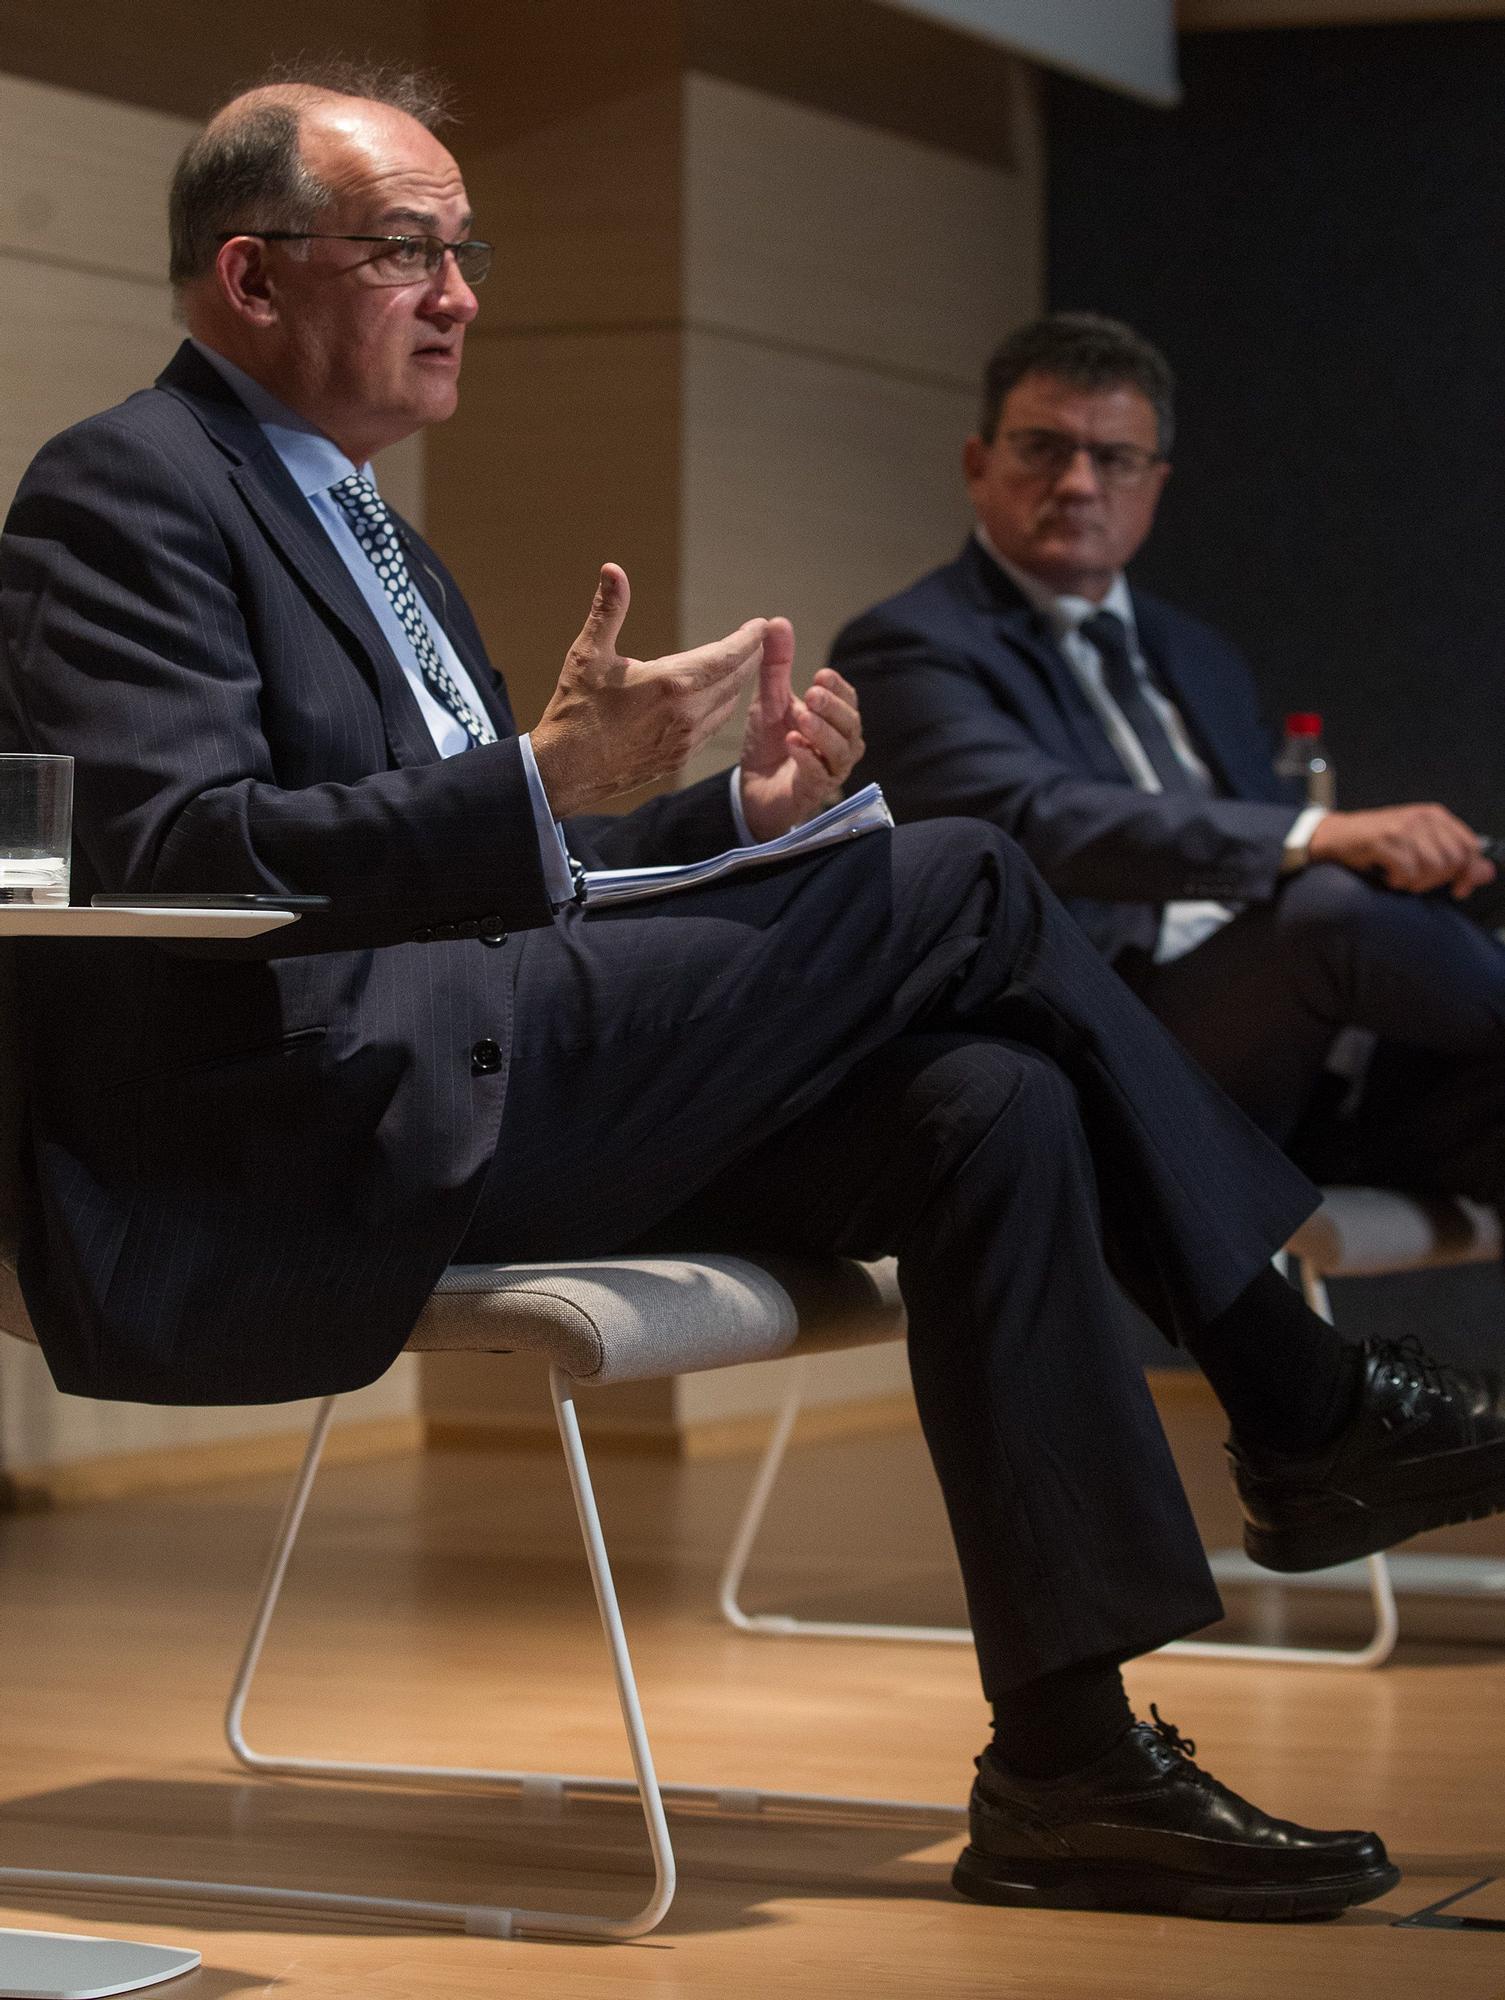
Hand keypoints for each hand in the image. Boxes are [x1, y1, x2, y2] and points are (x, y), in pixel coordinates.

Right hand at [531, 565, 766, 816]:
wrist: (566, 771)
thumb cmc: (575, 710)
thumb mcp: (589, 655)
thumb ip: (608, 610)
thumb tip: (613, 568)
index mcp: (671, 682)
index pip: (728, 656)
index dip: (749, 639)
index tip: (761, 625)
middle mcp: (688, 712)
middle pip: (736, 679)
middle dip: (749, 656)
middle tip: (756, 639)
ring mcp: (687, 739)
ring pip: (728, 704)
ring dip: (738, 682)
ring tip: (740, 663)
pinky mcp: (681, 758)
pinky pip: (714, 726)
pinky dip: (722, 706)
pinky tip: (717, 696)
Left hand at [737, 619, 864, 841]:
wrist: (752, 789)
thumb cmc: (769, 744)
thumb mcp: (769, 700)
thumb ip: (776, 665)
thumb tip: (777, 621)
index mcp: (836, 721)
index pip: (848, 700)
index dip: (838, 688)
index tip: (820, 675)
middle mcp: (842, 746)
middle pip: (851, 725)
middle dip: (832, 708)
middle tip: (811, 695)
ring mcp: (831, 771)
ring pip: (840, 750)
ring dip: (821, 732)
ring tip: (800, 719)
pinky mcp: (814, 792)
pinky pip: (820, 775)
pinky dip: (808, 758)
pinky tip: (793, 743)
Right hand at [1307, 803, 1494, 896]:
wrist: (1338, 835)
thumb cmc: (1379, 842)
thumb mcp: (1421, 845)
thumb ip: (1454, 858)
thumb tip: (1487, 873)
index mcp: (1436, 816)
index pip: (1470, 847)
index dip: (1468, 873)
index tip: (1459, 889)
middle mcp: (1422, 818)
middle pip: (1452, 861)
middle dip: (1436, 880)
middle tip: (1417, 881)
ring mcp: (1403, 828)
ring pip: (1431, 868)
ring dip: (1415, 883)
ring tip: (1401, 878)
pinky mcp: (1384, 840)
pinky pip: (1406, 873)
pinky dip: (1398, 882)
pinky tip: (1388, 877)